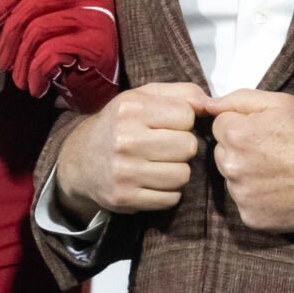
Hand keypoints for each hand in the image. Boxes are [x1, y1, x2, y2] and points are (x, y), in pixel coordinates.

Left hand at [0, 0, 119, 114]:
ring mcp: (97, 16)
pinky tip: (36, 86)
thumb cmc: (72, 47)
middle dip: (7, 36)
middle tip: (0, 62)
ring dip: (21, 60)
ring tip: (19, 78)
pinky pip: (50, 53)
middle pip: (32, 5)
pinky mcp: (97, 44)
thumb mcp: (46, 13)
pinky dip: (36, 73)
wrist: (106, 83)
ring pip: (38, 30)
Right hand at [54, 82, 211, 218]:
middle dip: (182, 147)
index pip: (187, 115)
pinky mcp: (124, 197)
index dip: (183, 121)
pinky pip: (171, 198)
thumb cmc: (121, 124)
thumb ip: (182, 93)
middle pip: (188, 146)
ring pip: (183, 175)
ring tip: (159, 164)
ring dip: (177, 171)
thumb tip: (212, 104)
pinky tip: (151, 182)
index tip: (168, 125)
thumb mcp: (143, 97)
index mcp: (131, 108)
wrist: (81, 160)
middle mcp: (125, 139)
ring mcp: (124, 171)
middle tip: (165, 147)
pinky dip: (167, 192)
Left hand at [205, 90, 293, 234]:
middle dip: (241, 151)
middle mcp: (232, 167)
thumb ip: (238, 99)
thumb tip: (206, 104)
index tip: (266, 132)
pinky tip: (281, 191)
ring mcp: (241, 196)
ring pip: (233, 180)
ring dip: (248, 176)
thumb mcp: (281, 103)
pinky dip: (259, 199)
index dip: (243, 126)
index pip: (220, 127)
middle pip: (223, 155)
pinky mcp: (252, 218)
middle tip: (274, 152)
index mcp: (236, 135)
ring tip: (280, 172)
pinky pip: (246, 204)